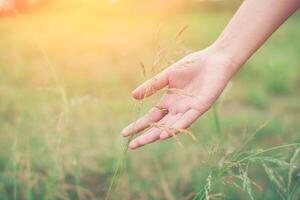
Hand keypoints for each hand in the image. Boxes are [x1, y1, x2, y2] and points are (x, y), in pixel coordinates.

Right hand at [121, 47, 237, 149]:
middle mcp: (177, 109)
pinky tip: (165, 134)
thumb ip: (151, 86)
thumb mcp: (167, 76)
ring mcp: (188, 110)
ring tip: (143, 142)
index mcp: (169, 101)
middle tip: (132, 146)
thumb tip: (132, 96)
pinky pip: (186, 120)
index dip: (138, 125)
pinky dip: (176, 127)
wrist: (213, 59)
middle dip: (145, 136)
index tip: (124, 133)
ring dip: (157, 135)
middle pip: (159, 126)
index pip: (151, 117)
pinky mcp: (200, 107)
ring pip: (170, 127)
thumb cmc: (192, 66)